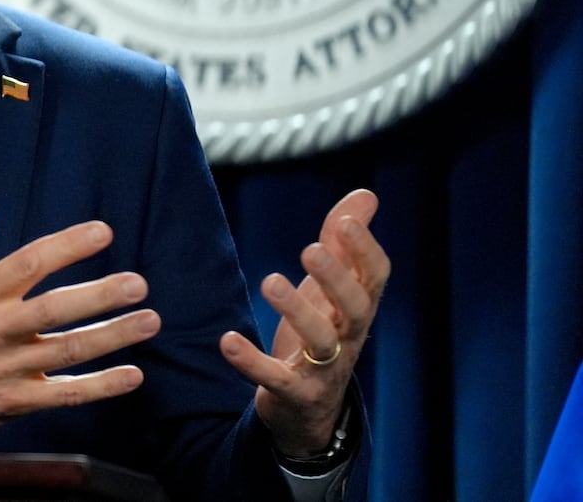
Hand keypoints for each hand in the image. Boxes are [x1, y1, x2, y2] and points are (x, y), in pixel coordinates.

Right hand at [0, 180, 159, 437]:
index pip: (28, 264)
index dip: (67, 247)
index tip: (103, 232)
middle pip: (55, 310)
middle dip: (100, 296)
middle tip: (138, 284)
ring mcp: (7, 368)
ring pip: (67, 352)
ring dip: (112, 337)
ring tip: (149, 321)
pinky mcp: (14, 402)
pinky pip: (63, 395)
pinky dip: (100, 388)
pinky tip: (132, 376)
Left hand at [219, 188, 390, 456]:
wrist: (310, 407)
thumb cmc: (324, 331)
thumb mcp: (334, 288)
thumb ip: (344, 243)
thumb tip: (366, 195)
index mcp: (358, 307)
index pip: (375, 277)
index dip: (365, 250)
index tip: (344, 221)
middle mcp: (348, 337)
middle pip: (355, 308)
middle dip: (335, 278)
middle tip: (311, 249)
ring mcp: (324, 369)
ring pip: (321, 341)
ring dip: (297, 311)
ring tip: (270, 281)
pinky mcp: (294, 393)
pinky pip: (276, 378)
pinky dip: (252, 362)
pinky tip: (227, 341)